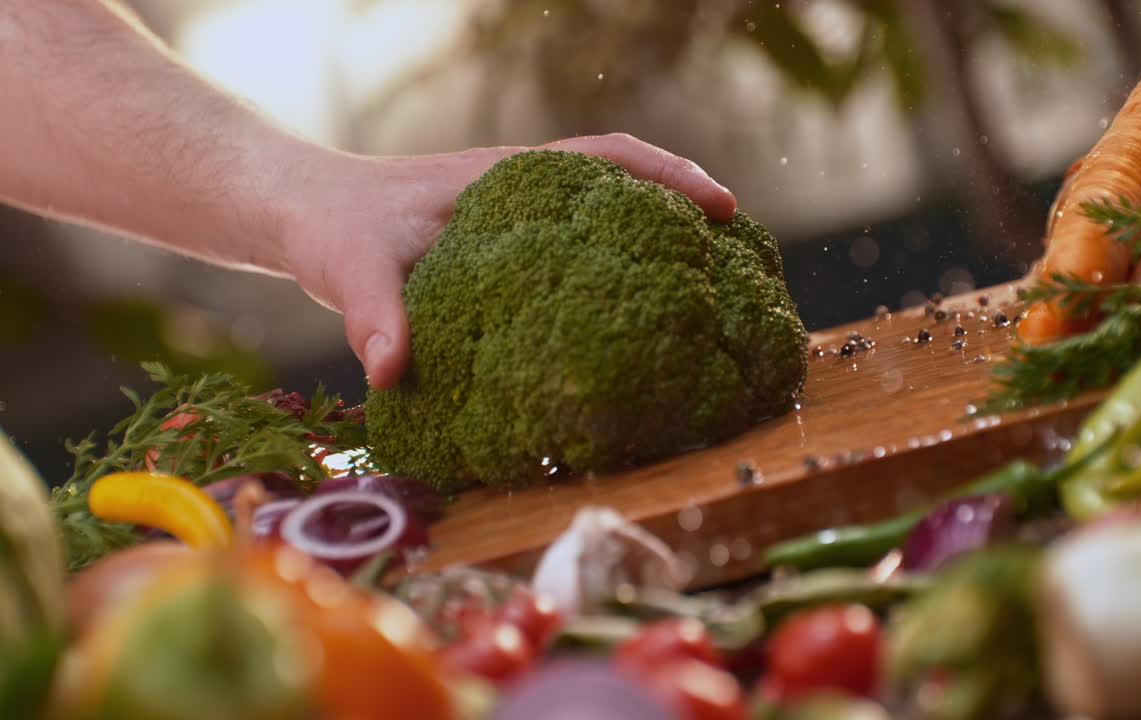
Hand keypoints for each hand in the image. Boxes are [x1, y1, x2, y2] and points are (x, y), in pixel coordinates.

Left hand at [277, 134, 736, 389]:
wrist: (305, 214)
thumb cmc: (331, 228)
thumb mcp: (349, 267)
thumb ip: (372, 314)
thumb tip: (391, 369)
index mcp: (503, 182)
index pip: (605, 159)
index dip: (668, 176)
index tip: (722, 207)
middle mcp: (521, 197)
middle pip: (625, 186)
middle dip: (684, 211)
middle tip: (741, 258)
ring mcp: (517, 225)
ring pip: (604, 223)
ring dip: (656, 244)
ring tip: (707, 292)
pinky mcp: (506, 257)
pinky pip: (576, 257)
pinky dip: (614, 277)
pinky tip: (628, 324)